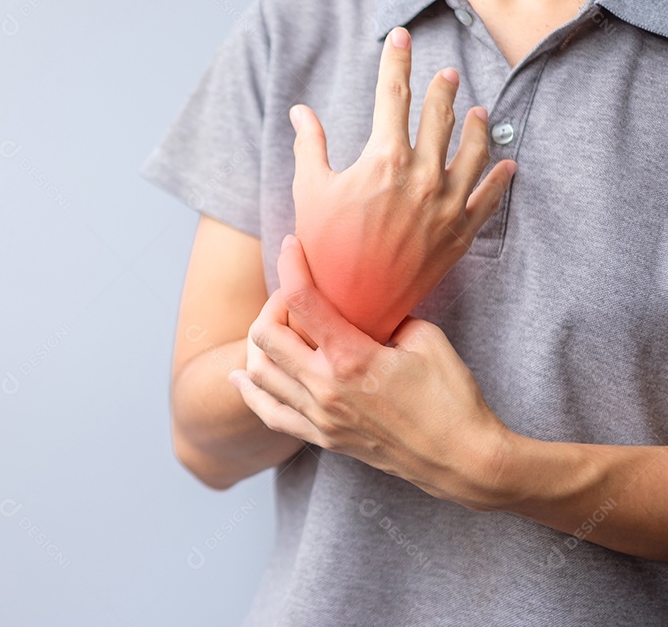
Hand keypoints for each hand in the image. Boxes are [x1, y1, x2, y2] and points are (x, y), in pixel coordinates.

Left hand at [233, 234, 513, 509]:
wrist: (461, 459)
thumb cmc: (451, 398)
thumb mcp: (425, 339)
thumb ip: (388, 317)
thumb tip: (367, 304)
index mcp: (351, 357)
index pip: (302, 300)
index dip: (290, 265)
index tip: (290, 245)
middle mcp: (326, 387)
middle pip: (265, 335)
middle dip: (272, 306)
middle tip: (292, 296)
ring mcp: (320, 417)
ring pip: (259, 374)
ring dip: (260, 343)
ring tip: (277, 327)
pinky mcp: (323, 438)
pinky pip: (270, 414)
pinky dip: (251, 391)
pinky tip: (242, 376)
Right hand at [290, 27, 515, 343]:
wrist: (351, 304)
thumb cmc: (323, 247)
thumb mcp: (309, 192)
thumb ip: (309, 146)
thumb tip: (300, 111)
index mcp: (384, 158)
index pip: (392, 93)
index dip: (396, 60)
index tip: (402, 36)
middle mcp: (422, 174)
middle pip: (439, 116)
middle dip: (442, 90)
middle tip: (449, 75)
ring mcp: (446, 204)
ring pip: (472, 150)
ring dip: (476, 127)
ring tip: (479, 112)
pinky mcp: (460, 233)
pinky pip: (488, 197)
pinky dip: (500, 177)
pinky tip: (506, 163)